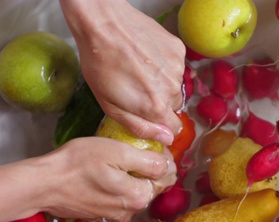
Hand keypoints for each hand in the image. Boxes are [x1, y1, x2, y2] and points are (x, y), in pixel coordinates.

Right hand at [39, 137, 176, 221]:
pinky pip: (119, 198)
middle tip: (132, 149)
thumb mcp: (116, 152)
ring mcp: (116, 215)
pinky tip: (105, 175)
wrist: (43, 184)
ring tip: (117, 161)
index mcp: (139, 196)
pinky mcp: (102, 215)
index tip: (149, 145)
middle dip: (149, 168)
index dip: (161, 157)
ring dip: (132, 177)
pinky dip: (118, 186)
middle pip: (152, 185)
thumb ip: (147, 161)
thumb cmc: (77, 163)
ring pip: (135, 192)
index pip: (166, 176)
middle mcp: (131, 211)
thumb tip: (166, 166)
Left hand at [60, 0, 185, 144]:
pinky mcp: (178, 50)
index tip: (150, 117)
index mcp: (156, 107)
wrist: (103, 24)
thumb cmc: (100, 65)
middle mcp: (172, 89)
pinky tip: (146, 57)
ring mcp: (177, 67)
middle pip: (173, 106)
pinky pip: (175, 66)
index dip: (162, 126)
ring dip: (161, 82)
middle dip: (158, 102)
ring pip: (174, 85)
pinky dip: (164, 65)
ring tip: (139, 70)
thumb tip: (165, 139)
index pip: (174, 129)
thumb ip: (140, 127)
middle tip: (138, 89)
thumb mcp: (110, 106)